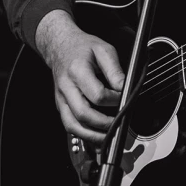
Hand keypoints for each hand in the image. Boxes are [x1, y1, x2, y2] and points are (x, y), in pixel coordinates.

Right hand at [35, 9, 124, 144]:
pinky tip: (97, 138)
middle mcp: (66, 87)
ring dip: (92, 136)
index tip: (124, 98)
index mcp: (77, 71)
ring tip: (109, 138)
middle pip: (83, 114)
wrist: (60, 46)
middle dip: (104, 124)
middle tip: (119, 124)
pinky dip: (84, 136)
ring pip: (73, 126)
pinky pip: (70, 126)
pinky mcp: (61, 106)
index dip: (114, 100)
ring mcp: (61, 99)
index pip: (97, 94)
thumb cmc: (83, 48)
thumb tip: (124, 89)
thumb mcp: (104, 50)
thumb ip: (115, 71)